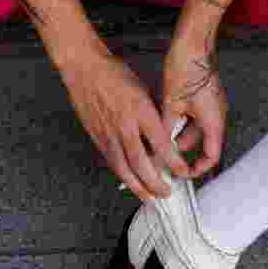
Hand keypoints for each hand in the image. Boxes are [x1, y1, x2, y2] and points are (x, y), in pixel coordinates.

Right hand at [58, 48, 174, 200]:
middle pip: (141, 163)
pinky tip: (131, 184)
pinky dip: (123, 176)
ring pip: (124, 168)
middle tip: (167, 193)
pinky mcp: (98, 138)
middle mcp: (124, 126)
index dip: (173, 162)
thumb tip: (164, 135)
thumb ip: (153, 114)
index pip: (161, 144)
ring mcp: (109, 134)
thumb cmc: (114, 75)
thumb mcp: (143, 90)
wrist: (85, 70)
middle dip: (155, 183)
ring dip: (138, 187)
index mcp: (140, 111)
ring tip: (150, 198)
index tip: (182, 172)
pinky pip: (112, 162)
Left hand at [160, 35, 226, 177]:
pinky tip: (162, 119)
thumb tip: (157, 148)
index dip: (197, 169)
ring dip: (177, 134)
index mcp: (213, 121)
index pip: (211, 156)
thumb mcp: (171, 105)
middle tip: (161, 155)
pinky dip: (179, 121)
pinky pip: (193, 116)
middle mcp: (216, 114)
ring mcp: (212, 104)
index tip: (182, 173)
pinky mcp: (204, 96)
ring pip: (194, 129)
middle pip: (200, 143)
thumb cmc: (187, 68)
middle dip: (179, 150)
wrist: (193, 42)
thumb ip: (167, 130)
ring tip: (156, 136)